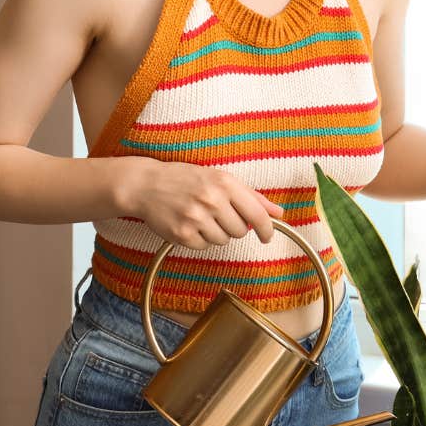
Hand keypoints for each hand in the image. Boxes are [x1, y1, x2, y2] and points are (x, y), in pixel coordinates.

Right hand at [120, 159, 282, 249]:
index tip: (268, 236)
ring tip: (201, 216)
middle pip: (241, 231)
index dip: (267, 229)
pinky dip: (200, 239)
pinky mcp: (182, 234)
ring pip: (223, 240)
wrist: (146, 185)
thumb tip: (278, 213)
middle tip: (217, 214)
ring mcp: (196, 218)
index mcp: (224, 183)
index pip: (257, 214)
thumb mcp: (219, 178)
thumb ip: (251, 196)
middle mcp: (212, 200)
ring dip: (216, 233)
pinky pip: (204, 246)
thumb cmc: (185, 179)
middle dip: (234, 226)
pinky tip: (189, 224)